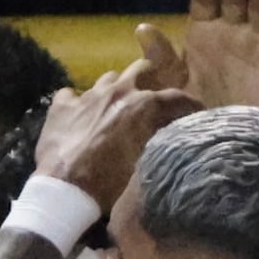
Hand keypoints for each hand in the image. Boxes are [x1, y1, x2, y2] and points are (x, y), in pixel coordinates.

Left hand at [34, 66, 197, 206]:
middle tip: (150, 95)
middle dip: (149, 79)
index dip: (189, 105)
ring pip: (108, 78)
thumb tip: (163, 132)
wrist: (65, 189)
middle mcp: (117, 91)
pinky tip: (78, 116)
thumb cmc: (109, 182)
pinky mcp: (62, 105)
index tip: (196, 111)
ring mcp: (87, 94)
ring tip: (114, 106)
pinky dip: (79, 103)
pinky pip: (72, 94)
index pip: (175, 98)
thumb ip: (154, 139)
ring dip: (115, 89)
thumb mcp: (142, 162)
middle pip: (140, 69)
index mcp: (142, 106)